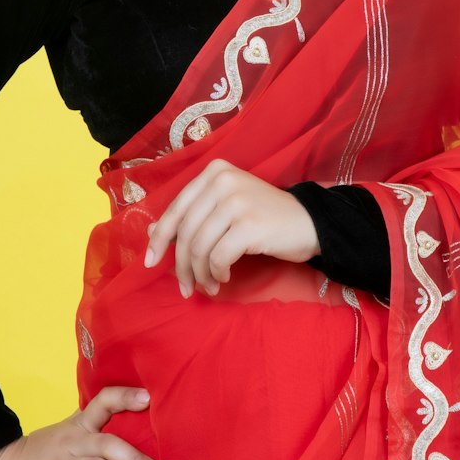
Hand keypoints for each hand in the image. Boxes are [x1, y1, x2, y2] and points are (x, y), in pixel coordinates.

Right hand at [0, 386, 163, 459]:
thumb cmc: (42, 453)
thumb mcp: (67, 434)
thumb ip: (94, 432)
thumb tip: (136, 435)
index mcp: (77, 424)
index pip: (102, 401)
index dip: (125, 397)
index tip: (149, 399)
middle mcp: (70, 441)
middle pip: (107, 443)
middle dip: (136, 459)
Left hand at [143, 158, 320, 297]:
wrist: (309, 223)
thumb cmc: (264, 217)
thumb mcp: (225, 209)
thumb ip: (192, 216)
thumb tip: (150, 233)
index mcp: (213, 172)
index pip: (176, 208)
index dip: (160, 238)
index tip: (151, 262)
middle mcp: (223, 181)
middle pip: (186, 232)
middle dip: (181, 265)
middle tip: (185, 287)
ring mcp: (237, 201)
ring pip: (199, 247)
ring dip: (200, 274)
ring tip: (209, 284)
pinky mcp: (250, 225)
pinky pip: (218, 257)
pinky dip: (217, 273)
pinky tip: (224, 277)